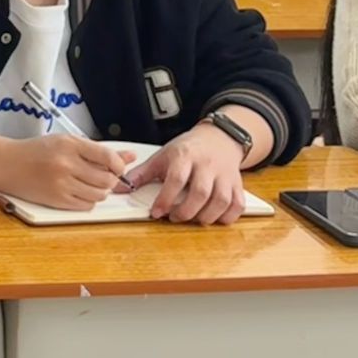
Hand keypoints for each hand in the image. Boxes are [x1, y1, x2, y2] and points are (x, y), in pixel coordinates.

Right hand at [0, 137, 134, 210]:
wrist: (7, 164)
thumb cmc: (35, 151)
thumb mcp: (66, 142)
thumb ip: (98, 150)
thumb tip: (128, 155)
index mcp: (69, 145)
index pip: (108, 157)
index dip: (119, 165)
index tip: (118, 166)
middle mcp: (65, 164)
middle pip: (106, 179)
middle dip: (110, 180)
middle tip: (103, 175)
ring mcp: (61, 184)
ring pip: (99, 194)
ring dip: (100, 191)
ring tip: (89, 183)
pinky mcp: (57, 200)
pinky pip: (86, 205)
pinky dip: (88, 200)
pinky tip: (79, 191)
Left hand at [123, 124, 248, 224]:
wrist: (217, 139)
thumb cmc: (187, 150)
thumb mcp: (162, 156)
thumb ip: (142, 173)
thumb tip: (120, 188)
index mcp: (185, 156)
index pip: (176, 179)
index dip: (165, 198)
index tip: (156, 212)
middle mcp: (207, 165)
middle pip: (200, 192)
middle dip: (186, 211)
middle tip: (174, 217)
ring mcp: (225, 175)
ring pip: (221, 200)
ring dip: (206, 216)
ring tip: (192, 218)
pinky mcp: (237, 185)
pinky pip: (238, 205)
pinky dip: (227, 217)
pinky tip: (214, 218)